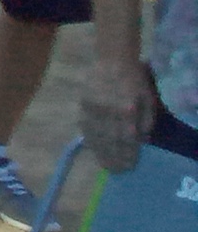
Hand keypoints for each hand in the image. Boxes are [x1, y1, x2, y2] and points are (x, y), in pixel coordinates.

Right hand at [81, 56, 157, 173]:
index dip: (128, 156)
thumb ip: (145, 122)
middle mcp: (109, 113)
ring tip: (105, 165)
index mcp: (127, 111)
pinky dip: (90, 140)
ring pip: (96, 137)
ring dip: (101, 153)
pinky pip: (86, 127)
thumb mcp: (148, 100)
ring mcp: (94, 110)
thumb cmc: (134, 80)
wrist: (111, 60)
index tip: (129, 167)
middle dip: (114, 159)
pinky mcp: (83, 106)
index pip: (127, 140)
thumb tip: (140, 141)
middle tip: (116, 172)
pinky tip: (94, 148)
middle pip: (110, 142)